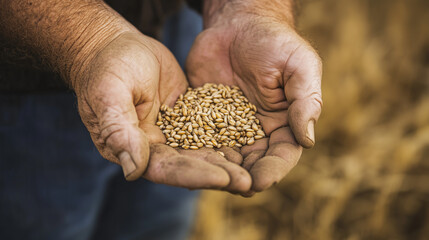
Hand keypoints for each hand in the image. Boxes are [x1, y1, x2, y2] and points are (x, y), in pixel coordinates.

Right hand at [72, 32, 250, 191]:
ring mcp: (173, 131)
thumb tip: (133, 171)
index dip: (195, 174)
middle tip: (249, 182)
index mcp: (133, 148)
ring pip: (204, 150)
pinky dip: (229, 136)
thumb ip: (119, 130)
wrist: (117, 46)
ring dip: (228, 160)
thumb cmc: (106, 68)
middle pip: (190, 165)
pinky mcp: (188, 115)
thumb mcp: (108, 95)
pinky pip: (210, 127)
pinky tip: (251, 142)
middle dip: (219, 173)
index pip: (167, 168)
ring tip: (256, 171)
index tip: (224, 178)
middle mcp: (156, 146)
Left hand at [186, 7, 321, 194]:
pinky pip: (199, 137)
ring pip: (226, 156)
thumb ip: (306, 101)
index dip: (274, 169)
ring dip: (220, 170)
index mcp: (284, 122)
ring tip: (211, 180)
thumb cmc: (275, 42)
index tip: (263, 181)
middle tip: (234, 188)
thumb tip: (308, 140)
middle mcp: (257, 130)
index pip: (283, 154)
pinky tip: (188, 161)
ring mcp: (229, 125)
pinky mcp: (204, 116)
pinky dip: (196, 151)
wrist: (238, 24)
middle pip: (254, 162)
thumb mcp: (299, 66)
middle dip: (246, 176)